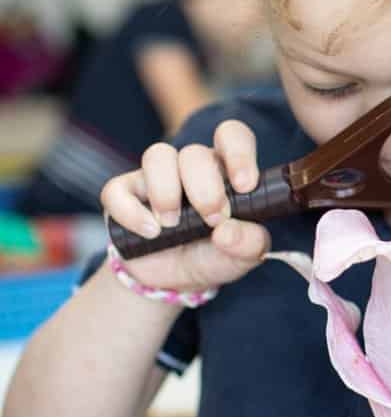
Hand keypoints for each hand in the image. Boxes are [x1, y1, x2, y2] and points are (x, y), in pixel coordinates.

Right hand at [101, 120, 269, 292]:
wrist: (177, 280)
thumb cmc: (216, 255)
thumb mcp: (243, 255)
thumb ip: (249, 243)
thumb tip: (227, 232)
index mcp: (226, 170)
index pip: (233, 136)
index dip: (239, 153)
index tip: (244, 186)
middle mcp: (192, 167)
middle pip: (195, 153)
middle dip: (206, 189)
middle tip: (212, 219)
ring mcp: (156, 177)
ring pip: (157, 156)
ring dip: (167, 192)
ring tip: (173, 225)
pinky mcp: (123, 194)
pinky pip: (117, 190)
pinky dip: (131, 212)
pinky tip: (150, 232)